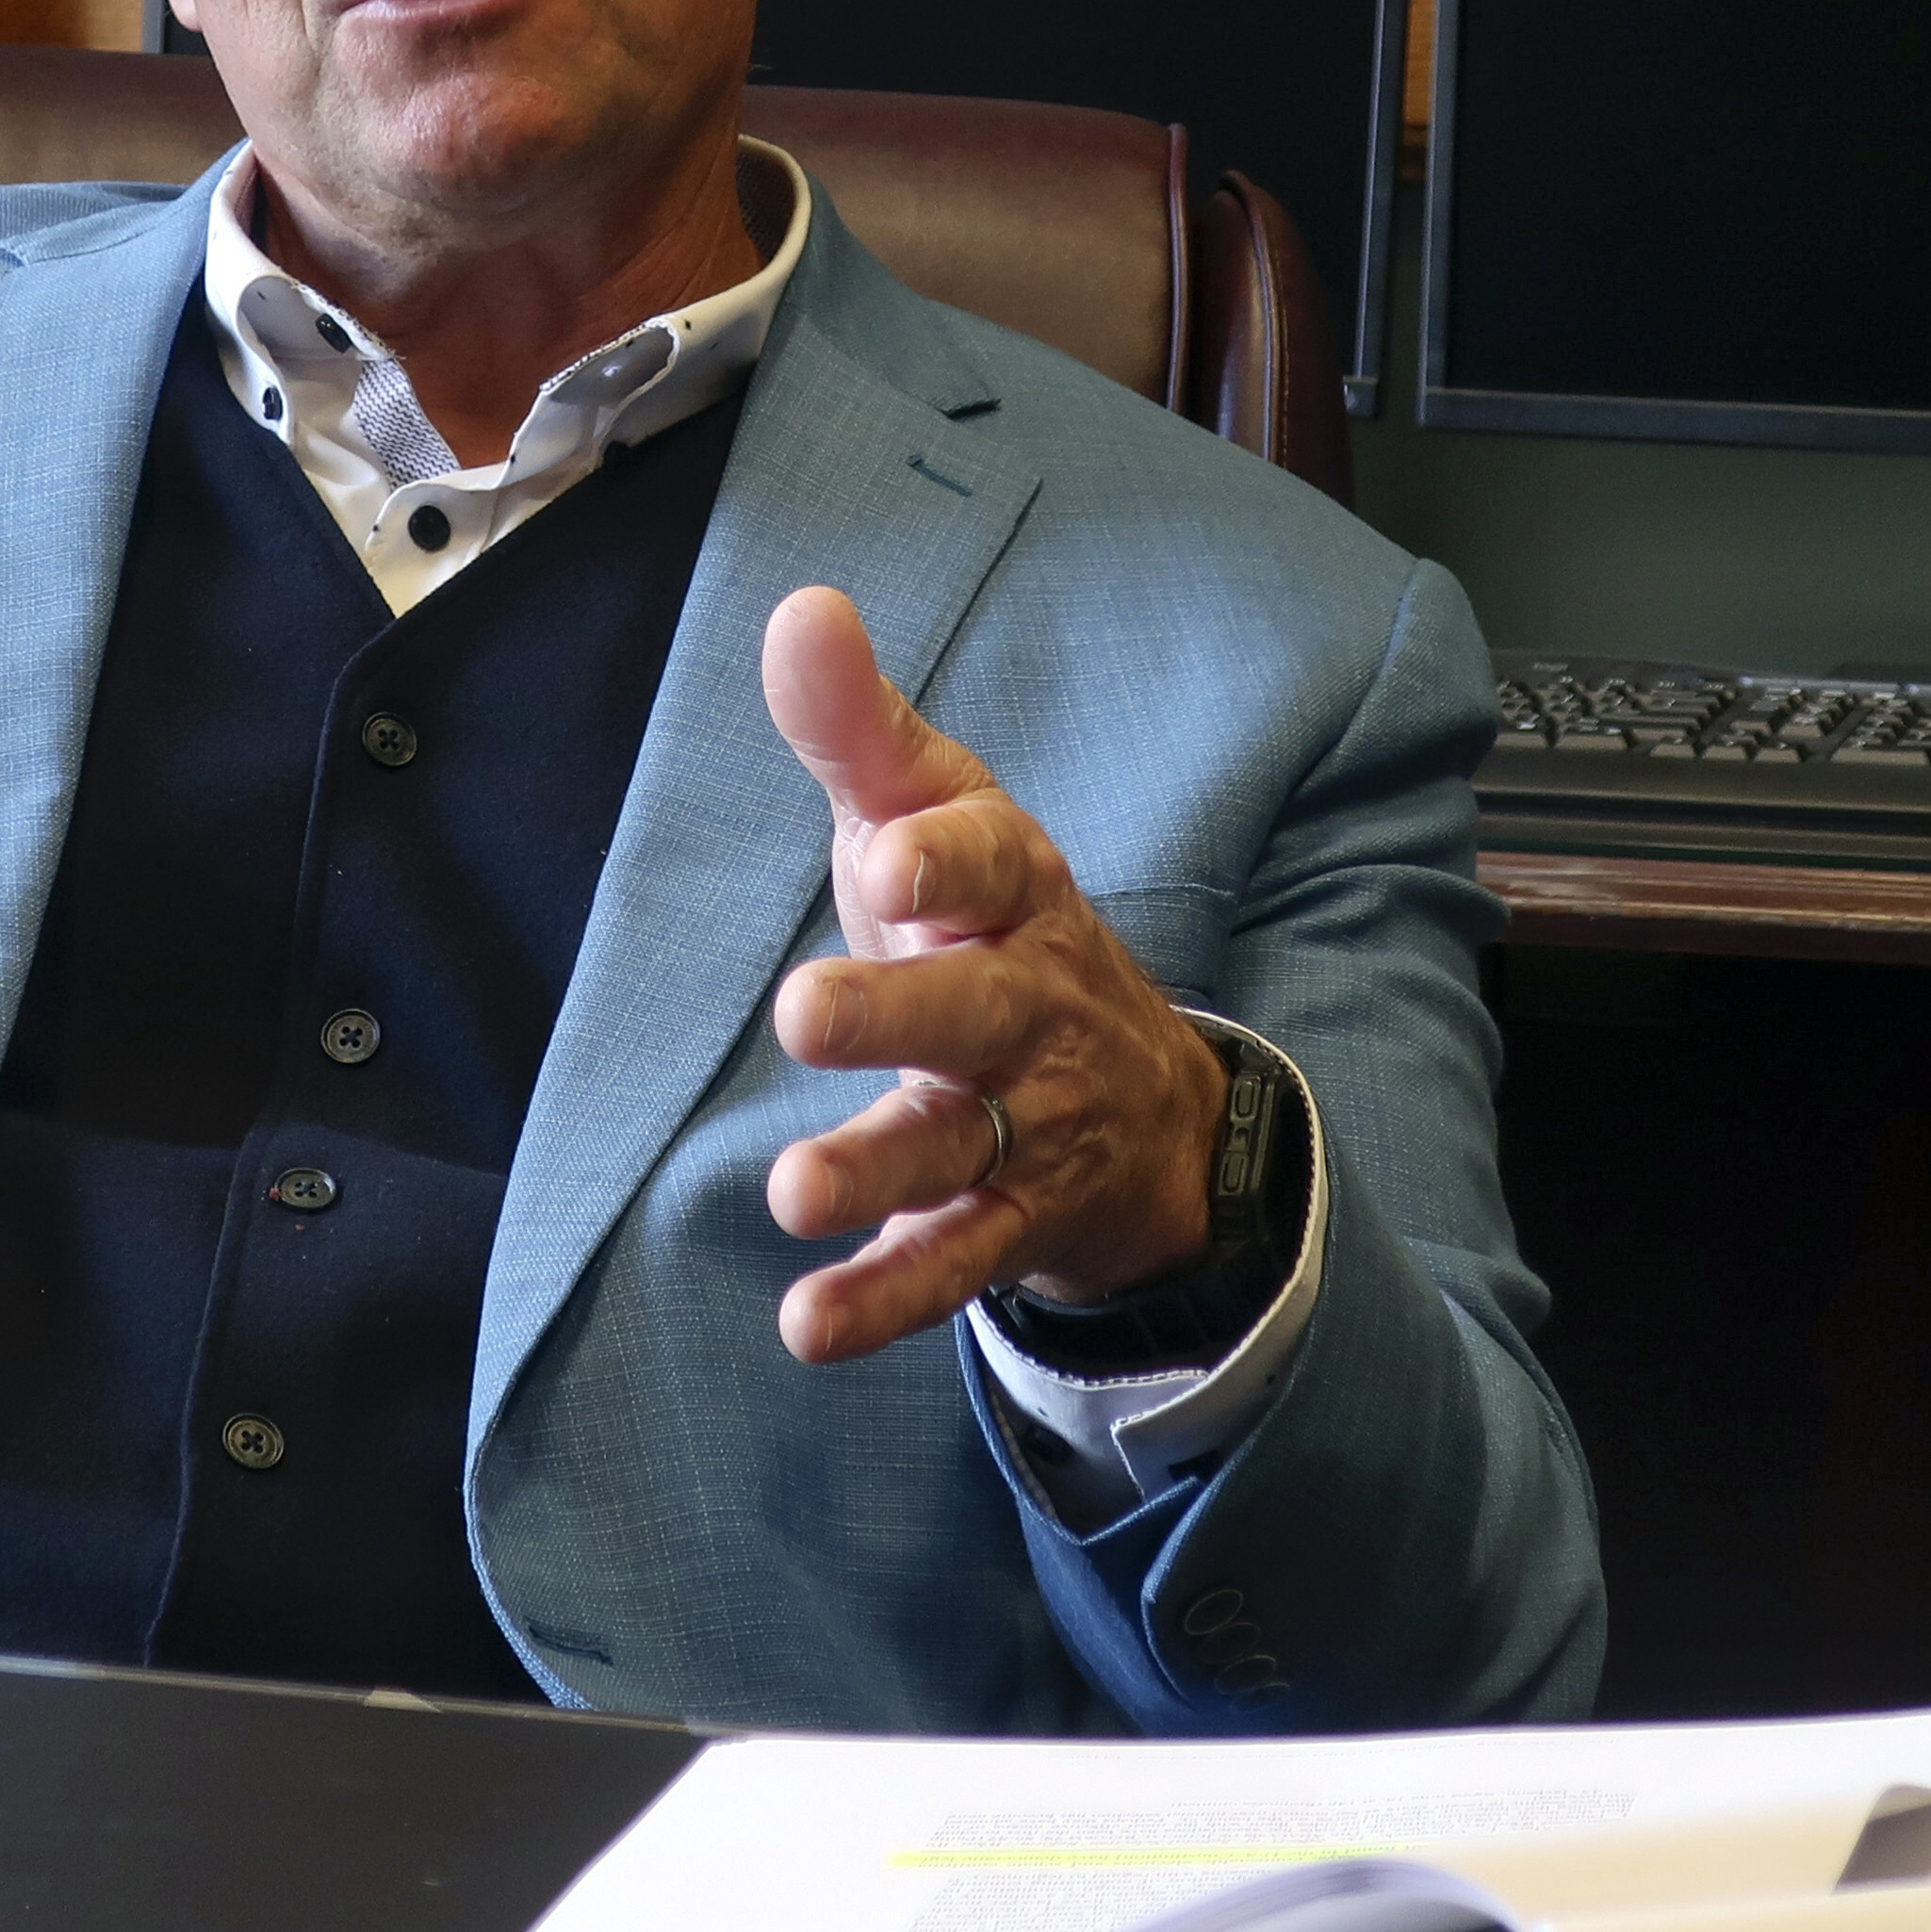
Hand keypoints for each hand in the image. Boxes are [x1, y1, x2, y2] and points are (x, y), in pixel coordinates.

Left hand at [758, 586, 1229, 1363]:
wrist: (1138, 1097)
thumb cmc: (987, 926)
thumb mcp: (933, 817)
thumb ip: (859, 729)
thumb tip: (799, 605)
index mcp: (1008, 889)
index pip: (987, 856)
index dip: (940, 852)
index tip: (880, 854)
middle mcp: (1024, 1004)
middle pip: (971, 1007)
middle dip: (895, 1011)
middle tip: (801, 1014)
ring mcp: (1024, 1120)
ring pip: (955, 1147)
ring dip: (874, 1172)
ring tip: (792, 1193)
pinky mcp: (1008, 1220)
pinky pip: (950, 1262)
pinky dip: (884, 1300)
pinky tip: (806, 1325)